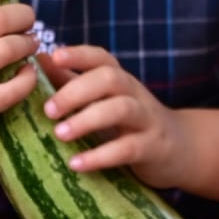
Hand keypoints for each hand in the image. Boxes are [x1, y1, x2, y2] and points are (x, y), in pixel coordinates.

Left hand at [38, 46, 188, 186]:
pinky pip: (128, 147)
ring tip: (60, 134)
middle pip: (110, 79)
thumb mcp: (104, 100)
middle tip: (48, 110)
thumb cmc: (130, 122)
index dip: (79, 54)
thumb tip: (37, 61)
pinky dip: (100, 156)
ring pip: (121, 109)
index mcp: (120, 80)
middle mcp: (135, 94)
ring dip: (88, 119)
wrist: (180, 148)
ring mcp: (147, 119)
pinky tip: (76, 164)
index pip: (101, 58)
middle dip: (76, 91)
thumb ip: (72, 82)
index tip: (53, 57)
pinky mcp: (153, 147)